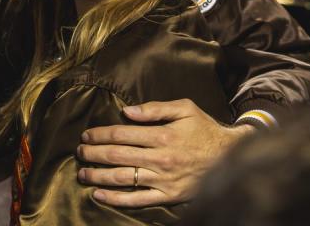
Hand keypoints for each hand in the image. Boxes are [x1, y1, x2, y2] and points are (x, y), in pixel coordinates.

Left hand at [76, 99, 255, 206]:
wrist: (230, 156)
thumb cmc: (205, 129)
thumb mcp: (184, 108)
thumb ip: (154, 108)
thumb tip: (127, 112)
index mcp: (162, 135)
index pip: (121, 134)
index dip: (100, 134)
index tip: (86, 135)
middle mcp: (160, 158)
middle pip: (117, 155)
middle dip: (93, 153)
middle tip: (79, 152)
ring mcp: (162, 179)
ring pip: (122, 178)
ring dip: (98, 175)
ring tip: (82, 172)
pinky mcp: (168, 196)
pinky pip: (137, 199)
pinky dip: (115, 198)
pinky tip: (99, 194)